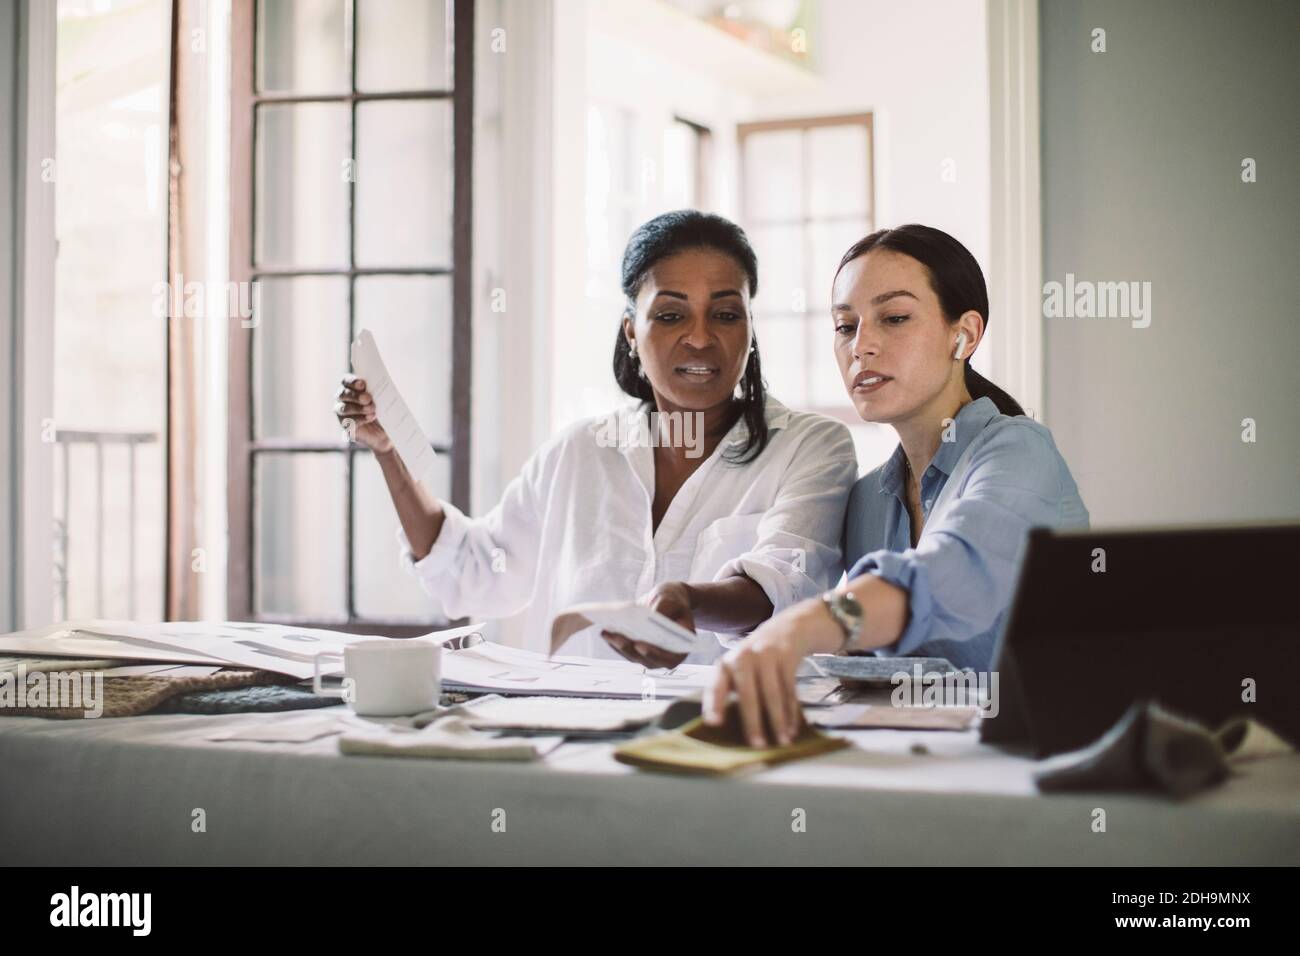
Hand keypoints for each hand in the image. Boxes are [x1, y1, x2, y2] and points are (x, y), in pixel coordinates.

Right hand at [335, 374, 392, 453]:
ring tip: (372, 409)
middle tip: (368, 398)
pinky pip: (348, 422)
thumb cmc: (382, 408)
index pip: (346, 381)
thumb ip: (378, 391)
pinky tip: (370, 417)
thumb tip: (380, 388)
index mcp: (350, 387)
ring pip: (344, 408)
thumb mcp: (382, 398)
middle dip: (355, 396)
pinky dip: (360, 419)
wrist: (383, 429)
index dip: (353, 382)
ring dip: (358, 408)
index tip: (362, 384)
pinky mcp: (345, 425)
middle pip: (343, 394)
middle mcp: (342, 398)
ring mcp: (341, 412)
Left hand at [601, 581, 693, 668]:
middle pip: (647, 659)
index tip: (639, 645)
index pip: (669, 657)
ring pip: (634, 656)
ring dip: (619, 646)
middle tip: (616, 637)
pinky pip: (626, 650)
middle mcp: (667, 656)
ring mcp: (652, 655)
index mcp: (682, 647)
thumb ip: (664, 608)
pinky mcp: (639, 650)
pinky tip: (606, 632)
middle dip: (630, 648)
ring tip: (607, 632)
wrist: (667, 601)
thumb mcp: (672, 599)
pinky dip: (615, 642)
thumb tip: (650, 616)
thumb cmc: (673, 600)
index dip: (654, 654)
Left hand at [704, 598, 837, 747]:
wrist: (787, 627)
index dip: (714, 704)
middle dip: (753, 722)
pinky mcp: (787, 656)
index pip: (716, 686)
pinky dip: (792, 711)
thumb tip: (725, 728)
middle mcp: (743, 657)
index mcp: (725, 664)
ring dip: (778, 721)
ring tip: (782, 742)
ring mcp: (766, 655)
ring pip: (773, 694)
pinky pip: (790, 689)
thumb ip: (731, 691)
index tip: (713, 723)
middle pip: (748, 694)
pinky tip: (793, 728)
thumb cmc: (757, 658)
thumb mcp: (739, 669)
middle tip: (758, 745)